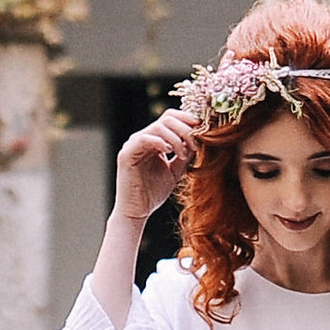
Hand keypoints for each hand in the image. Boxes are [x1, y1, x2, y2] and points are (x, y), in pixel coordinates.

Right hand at [113, 107, 206, 225]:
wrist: (137, 211)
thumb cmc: (153, 192)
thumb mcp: (176, 170)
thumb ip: (185, 154)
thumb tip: (200, 139)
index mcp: (153, 140)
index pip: (171, 118)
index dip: (188, 120)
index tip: (203, 130)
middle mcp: (142, 138)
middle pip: (167, 118)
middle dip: (186, 129)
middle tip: (196, 145)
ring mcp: (133, 144)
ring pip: (158, 126)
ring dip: (176, 138)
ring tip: (184, 154)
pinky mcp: (127, 154)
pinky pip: (145, 139)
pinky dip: (161, 142)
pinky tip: (170, 152)